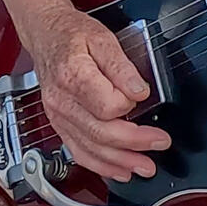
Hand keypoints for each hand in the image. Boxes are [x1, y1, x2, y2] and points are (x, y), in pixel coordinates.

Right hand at [19, 0, 170, 183]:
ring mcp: (58, 115)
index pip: (107, 106)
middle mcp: (62, 101)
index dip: (129, 105)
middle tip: (160, 142)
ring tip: (145, 167)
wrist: (46, 34)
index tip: (142, 96)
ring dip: (120, 162)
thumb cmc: (73, 34)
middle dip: (135, 143)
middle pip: (100, 133)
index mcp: (73, 76)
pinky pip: (78, 152)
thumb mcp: (102, 38)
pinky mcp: (59, 124)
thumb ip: (121, 66)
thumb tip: (138, 91)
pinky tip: (119, 171)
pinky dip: (100, 165)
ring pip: (90, 149)